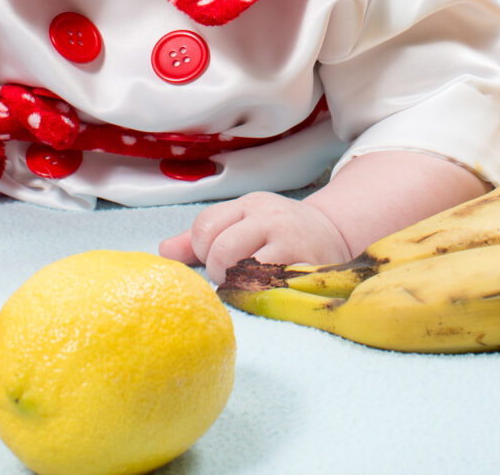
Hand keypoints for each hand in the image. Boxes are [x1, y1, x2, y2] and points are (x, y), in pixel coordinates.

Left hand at [160, 192, 351, 282]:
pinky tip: (267, 292)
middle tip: (233, 277)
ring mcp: (290, 241)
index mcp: (250, 204)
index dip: (203, 250)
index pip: (205, 226)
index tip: (217, 259)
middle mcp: (270, 217)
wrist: (336, 236)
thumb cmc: (281, 235)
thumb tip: (163, 252)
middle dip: (219, 272)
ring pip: (242, 270)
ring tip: (250, 284)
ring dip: (239, 286)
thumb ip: (202, 239)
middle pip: (221, 250)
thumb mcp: (243, 224)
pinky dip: (260, 295)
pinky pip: (268, 287)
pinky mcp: (306, 267)